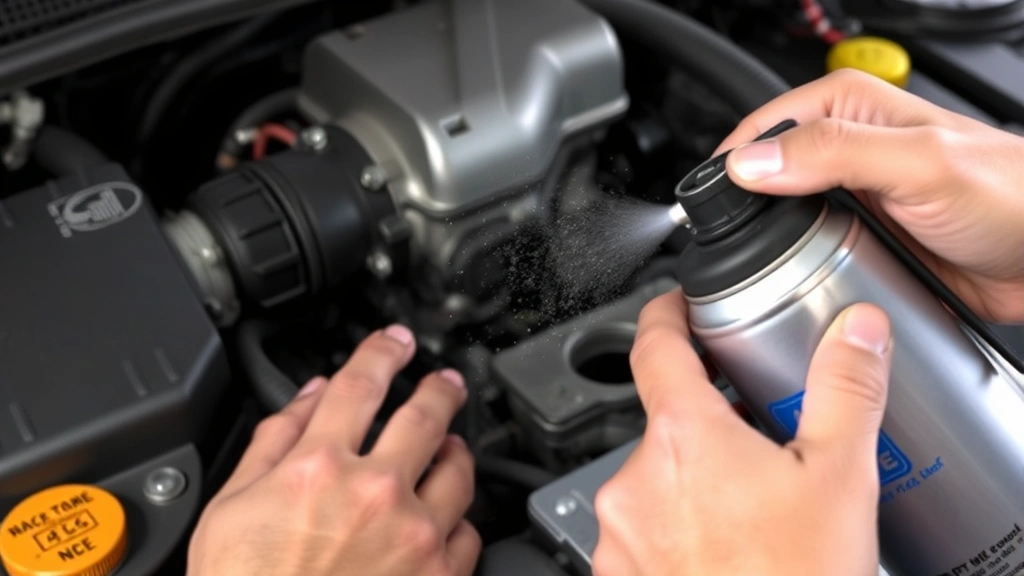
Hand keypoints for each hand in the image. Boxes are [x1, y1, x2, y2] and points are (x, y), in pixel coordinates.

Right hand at [186, 325, 479, 575]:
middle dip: (440, 388)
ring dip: (457, 450)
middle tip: (445, 381)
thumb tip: (307, 398)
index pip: (359, 384)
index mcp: (319, 468)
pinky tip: (446, 517)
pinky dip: (459, 518)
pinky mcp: (439, 575)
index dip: (381, 351)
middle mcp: (375, 493)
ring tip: (451, 447)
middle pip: (425, 415)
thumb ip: (273, 442)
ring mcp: (414, 535)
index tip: (394, 342)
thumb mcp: (230, 508)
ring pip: (459, 470)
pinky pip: (468, 532)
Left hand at [592, 290, 891, 575]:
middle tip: (758, 445)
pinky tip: (719, 549)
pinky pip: (640, 530)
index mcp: (683, 438)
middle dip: (707, 424)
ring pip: (654, 479)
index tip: (674, 306)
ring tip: (747, 510)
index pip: (653, 346)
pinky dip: (674, 526)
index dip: (665, 315)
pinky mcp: (617, 573)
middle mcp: (635, 480)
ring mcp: (620, 532)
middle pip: (664, 422)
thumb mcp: (840, 476)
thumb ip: (845, 389)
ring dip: (691, 480)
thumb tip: (856, 331)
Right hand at [717, 69, 1023, 322]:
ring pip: (780, 218)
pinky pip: (808, 250)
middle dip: (743, 212)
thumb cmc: (1010, 194)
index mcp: (846, 108)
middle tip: (732, 250)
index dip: (728, 169)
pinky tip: (796, 283)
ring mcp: (850, 195)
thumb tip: (752, 163)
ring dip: (769, 244)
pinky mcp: (860, 235)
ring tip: (760, 273)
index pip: (757, 131)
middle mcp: (843, 147)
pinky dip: (797, 267)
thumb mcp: (918, 162)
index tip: (709, 212)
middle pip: (761, 177)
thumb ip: (834, 153)